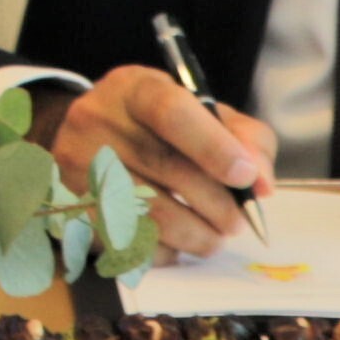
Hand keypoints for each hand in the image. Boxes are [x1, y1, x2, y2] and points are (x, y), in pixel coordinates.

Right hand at [42, 66, 279, 257]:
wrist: (84, 140)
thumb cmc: (156, 128)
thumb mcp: (201, 113)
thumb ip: (244, 139)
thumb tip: (262, 185)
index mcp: (133, 89)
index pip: (171, 112)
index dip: (213, 146)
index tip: (246, 177)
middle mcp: (98, 122)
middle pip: (168, 169)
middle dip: (218, 204)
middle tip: (238, 221)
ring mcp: (81, 168)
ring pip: (153, 214)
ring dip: (199, 235)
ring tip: (214, 235)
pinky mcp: (77, 211)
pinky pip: (134, 244)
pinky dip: (168, 250)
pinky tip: (176, 240)